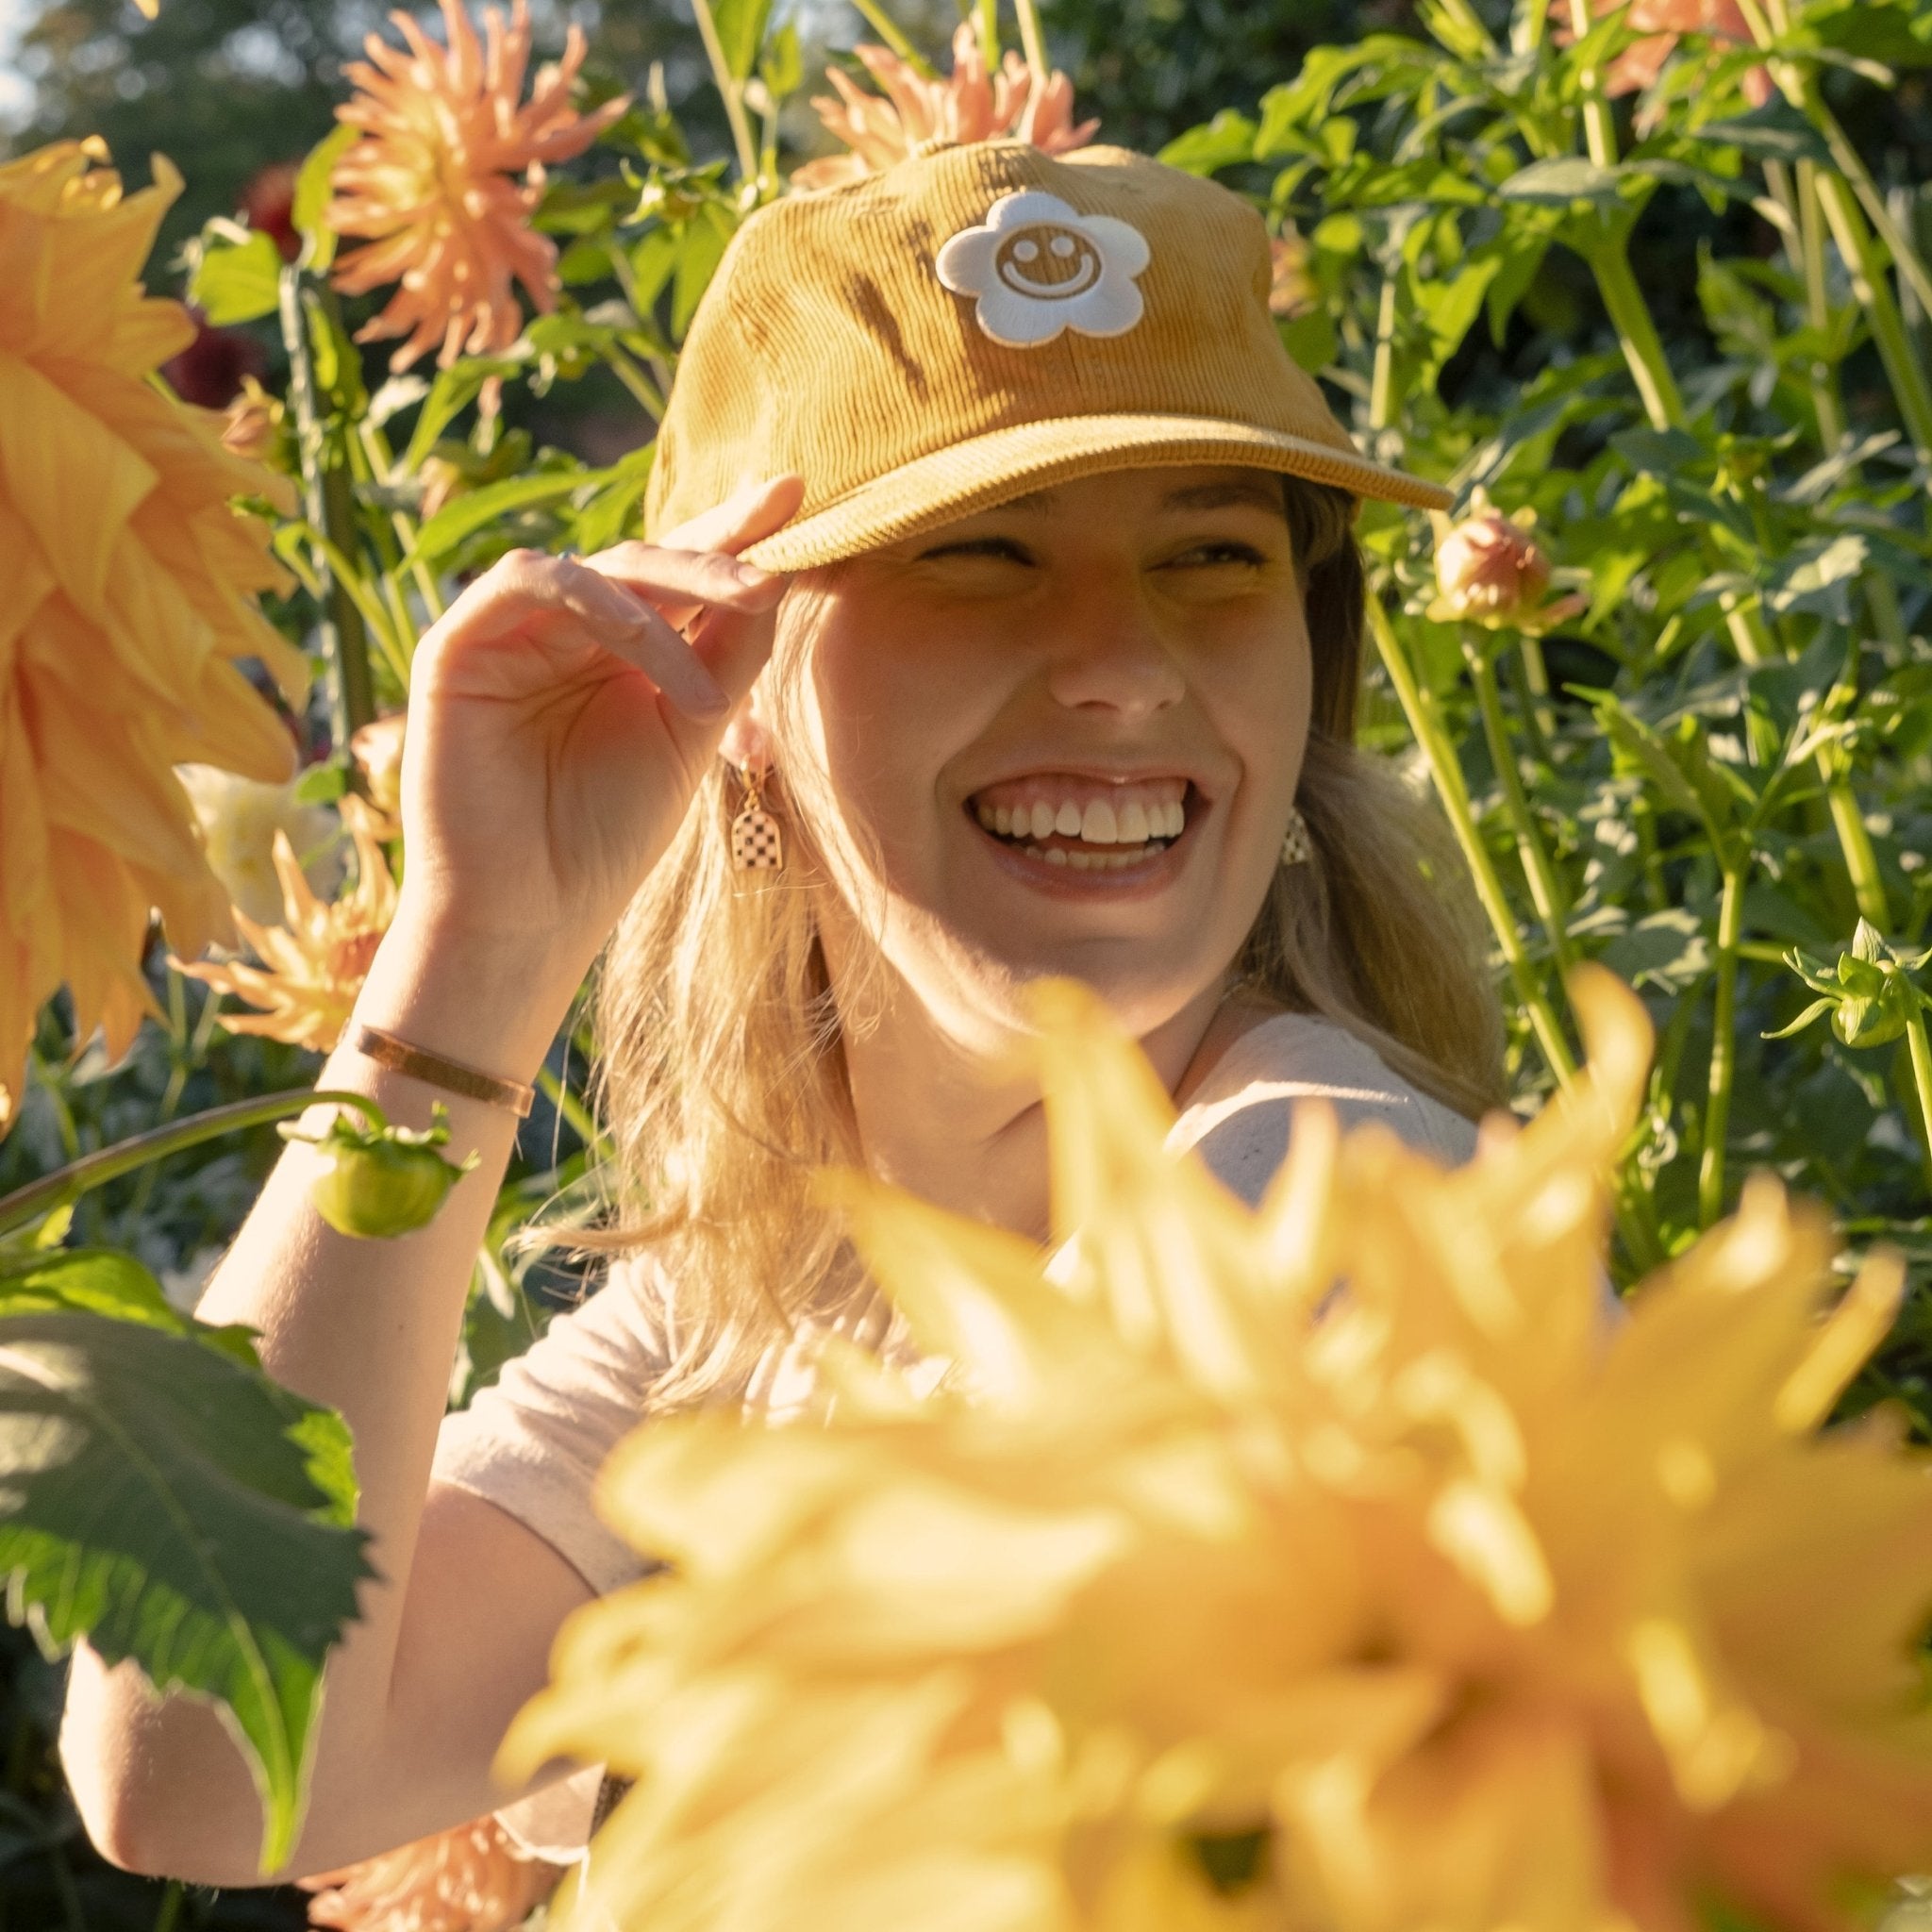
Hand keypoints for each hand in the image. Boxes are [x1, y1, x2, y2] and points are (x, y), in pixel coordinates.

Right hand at [393, 475, 803, 990]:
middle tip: (773, 574)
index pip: (681, 575)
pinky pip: (527, 581)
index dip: (734, 532)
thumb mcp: (691, 732)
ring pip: (596, 567)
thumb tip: (780, 569)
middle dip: (715, 556)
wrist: (530, 915)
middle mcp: (566, 629)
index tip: (797, 494)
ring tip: (722, 655)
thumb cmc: (607, 837)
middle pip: (645, 560)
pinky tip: (649, 646)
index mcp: (623, 648)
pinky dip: (597, 603)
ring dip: (671, 594)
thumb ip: (730, 655)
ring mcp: (510, 632)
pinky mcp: (458, 644)